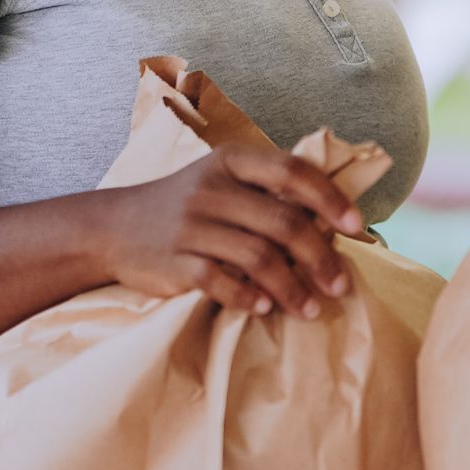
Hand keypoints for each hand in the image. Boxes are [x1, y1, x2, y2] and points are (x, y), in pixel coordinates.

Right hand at [99, 142, 366, 318]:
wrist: (113, 228)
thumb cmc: (187, 207)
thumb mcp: (223, 181)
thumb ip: (269, 192)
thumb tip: (335, 219)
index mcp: (232, 161)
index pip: (292, 172)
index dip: (329, 199)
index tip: (357, 226)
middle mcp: (211, 188)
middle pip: (282, 222)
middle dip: (319, 257)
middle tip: (340, 285)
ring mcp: (190, 225)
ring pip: (257, 257)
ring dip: (292, 288)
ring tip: (311, 309)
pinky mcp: (173, 261)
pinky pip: (219, 281)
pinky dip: (247, 297)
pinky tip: (264, 309)